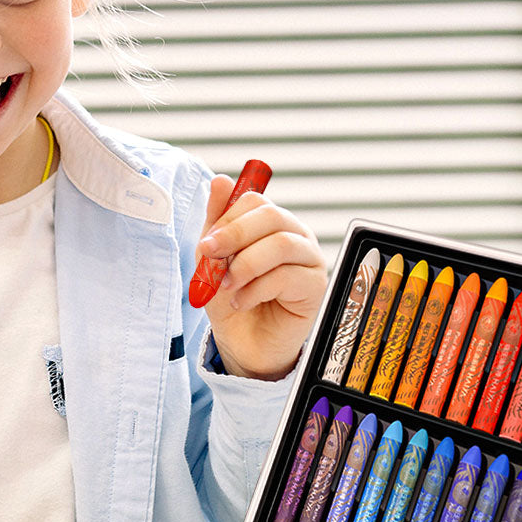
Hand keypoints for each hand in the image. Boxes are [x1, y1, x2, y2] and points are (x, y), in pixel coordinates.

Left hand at [197, 174, 327, 379]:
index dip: (228, 219)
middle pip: (272, 215)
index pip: (255, 202)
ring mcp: (310, 260)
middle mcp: (296, 236)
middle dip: (234, 236)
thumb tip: (220, 180)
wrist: (242, 342)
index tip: (206, 245)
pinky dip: (255, 290)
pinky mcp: (315, 287)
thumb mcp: (214, 258)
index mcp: (272, 224)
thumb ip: (217, 222)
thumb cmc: (230, 297)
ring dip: (244, 265)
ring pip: (281, 244)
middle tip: (211, 258)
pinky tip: (242, 302)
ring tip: (226, 286)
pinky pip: (286, 277)